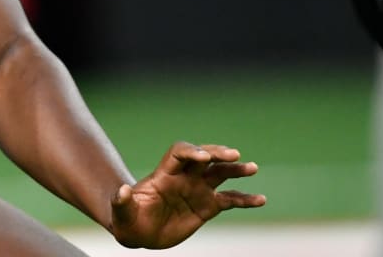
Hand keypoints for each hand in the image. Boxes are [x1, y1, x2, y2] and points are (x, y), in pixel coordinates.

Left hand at [110, 142, 265, 248]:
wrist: (140, 231)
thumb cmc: (128, 219)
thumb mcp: (122, 212)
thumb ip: (122, 201)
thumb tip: (122, 191)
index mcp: (164, 174)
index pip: (179, 154)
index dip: (191, 152)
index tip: (203, 158)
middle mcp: (184, 178)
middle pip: (203, 158)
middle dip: (217, 153)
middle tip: (233, 155)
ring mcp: (197, 190)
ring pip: (220, 174)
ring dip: (235, 170)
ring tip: (252, 168)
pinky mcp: (207, 206)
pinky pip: (230, 200)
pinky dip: (245, 199)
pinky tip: (260, 199)